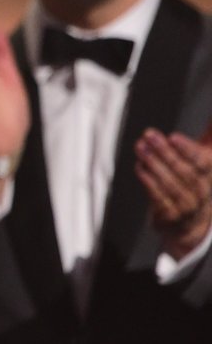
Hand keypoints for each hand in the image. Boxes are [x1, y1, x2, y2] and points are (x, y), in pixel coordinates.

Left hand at [135, 122, 211, 259]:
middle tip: (149, 135)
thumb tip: (211, 117)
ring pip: (170, 184)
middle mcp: (202, 193)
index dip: (188, 149)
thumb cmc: (192, 184)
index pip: (202, 163)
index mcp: (210, 177)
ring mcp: (186, 207)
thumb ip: (207, 141)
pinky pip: (158, 197)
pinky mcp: (170, 217)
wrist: (189, 226)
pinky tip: (139, 166)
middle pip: (184, 172)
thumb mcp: (203, 164)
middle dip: (165, 152)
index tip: (173, 136)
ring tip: (140, 147)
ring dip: (153, 163)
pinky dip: (148, 181)